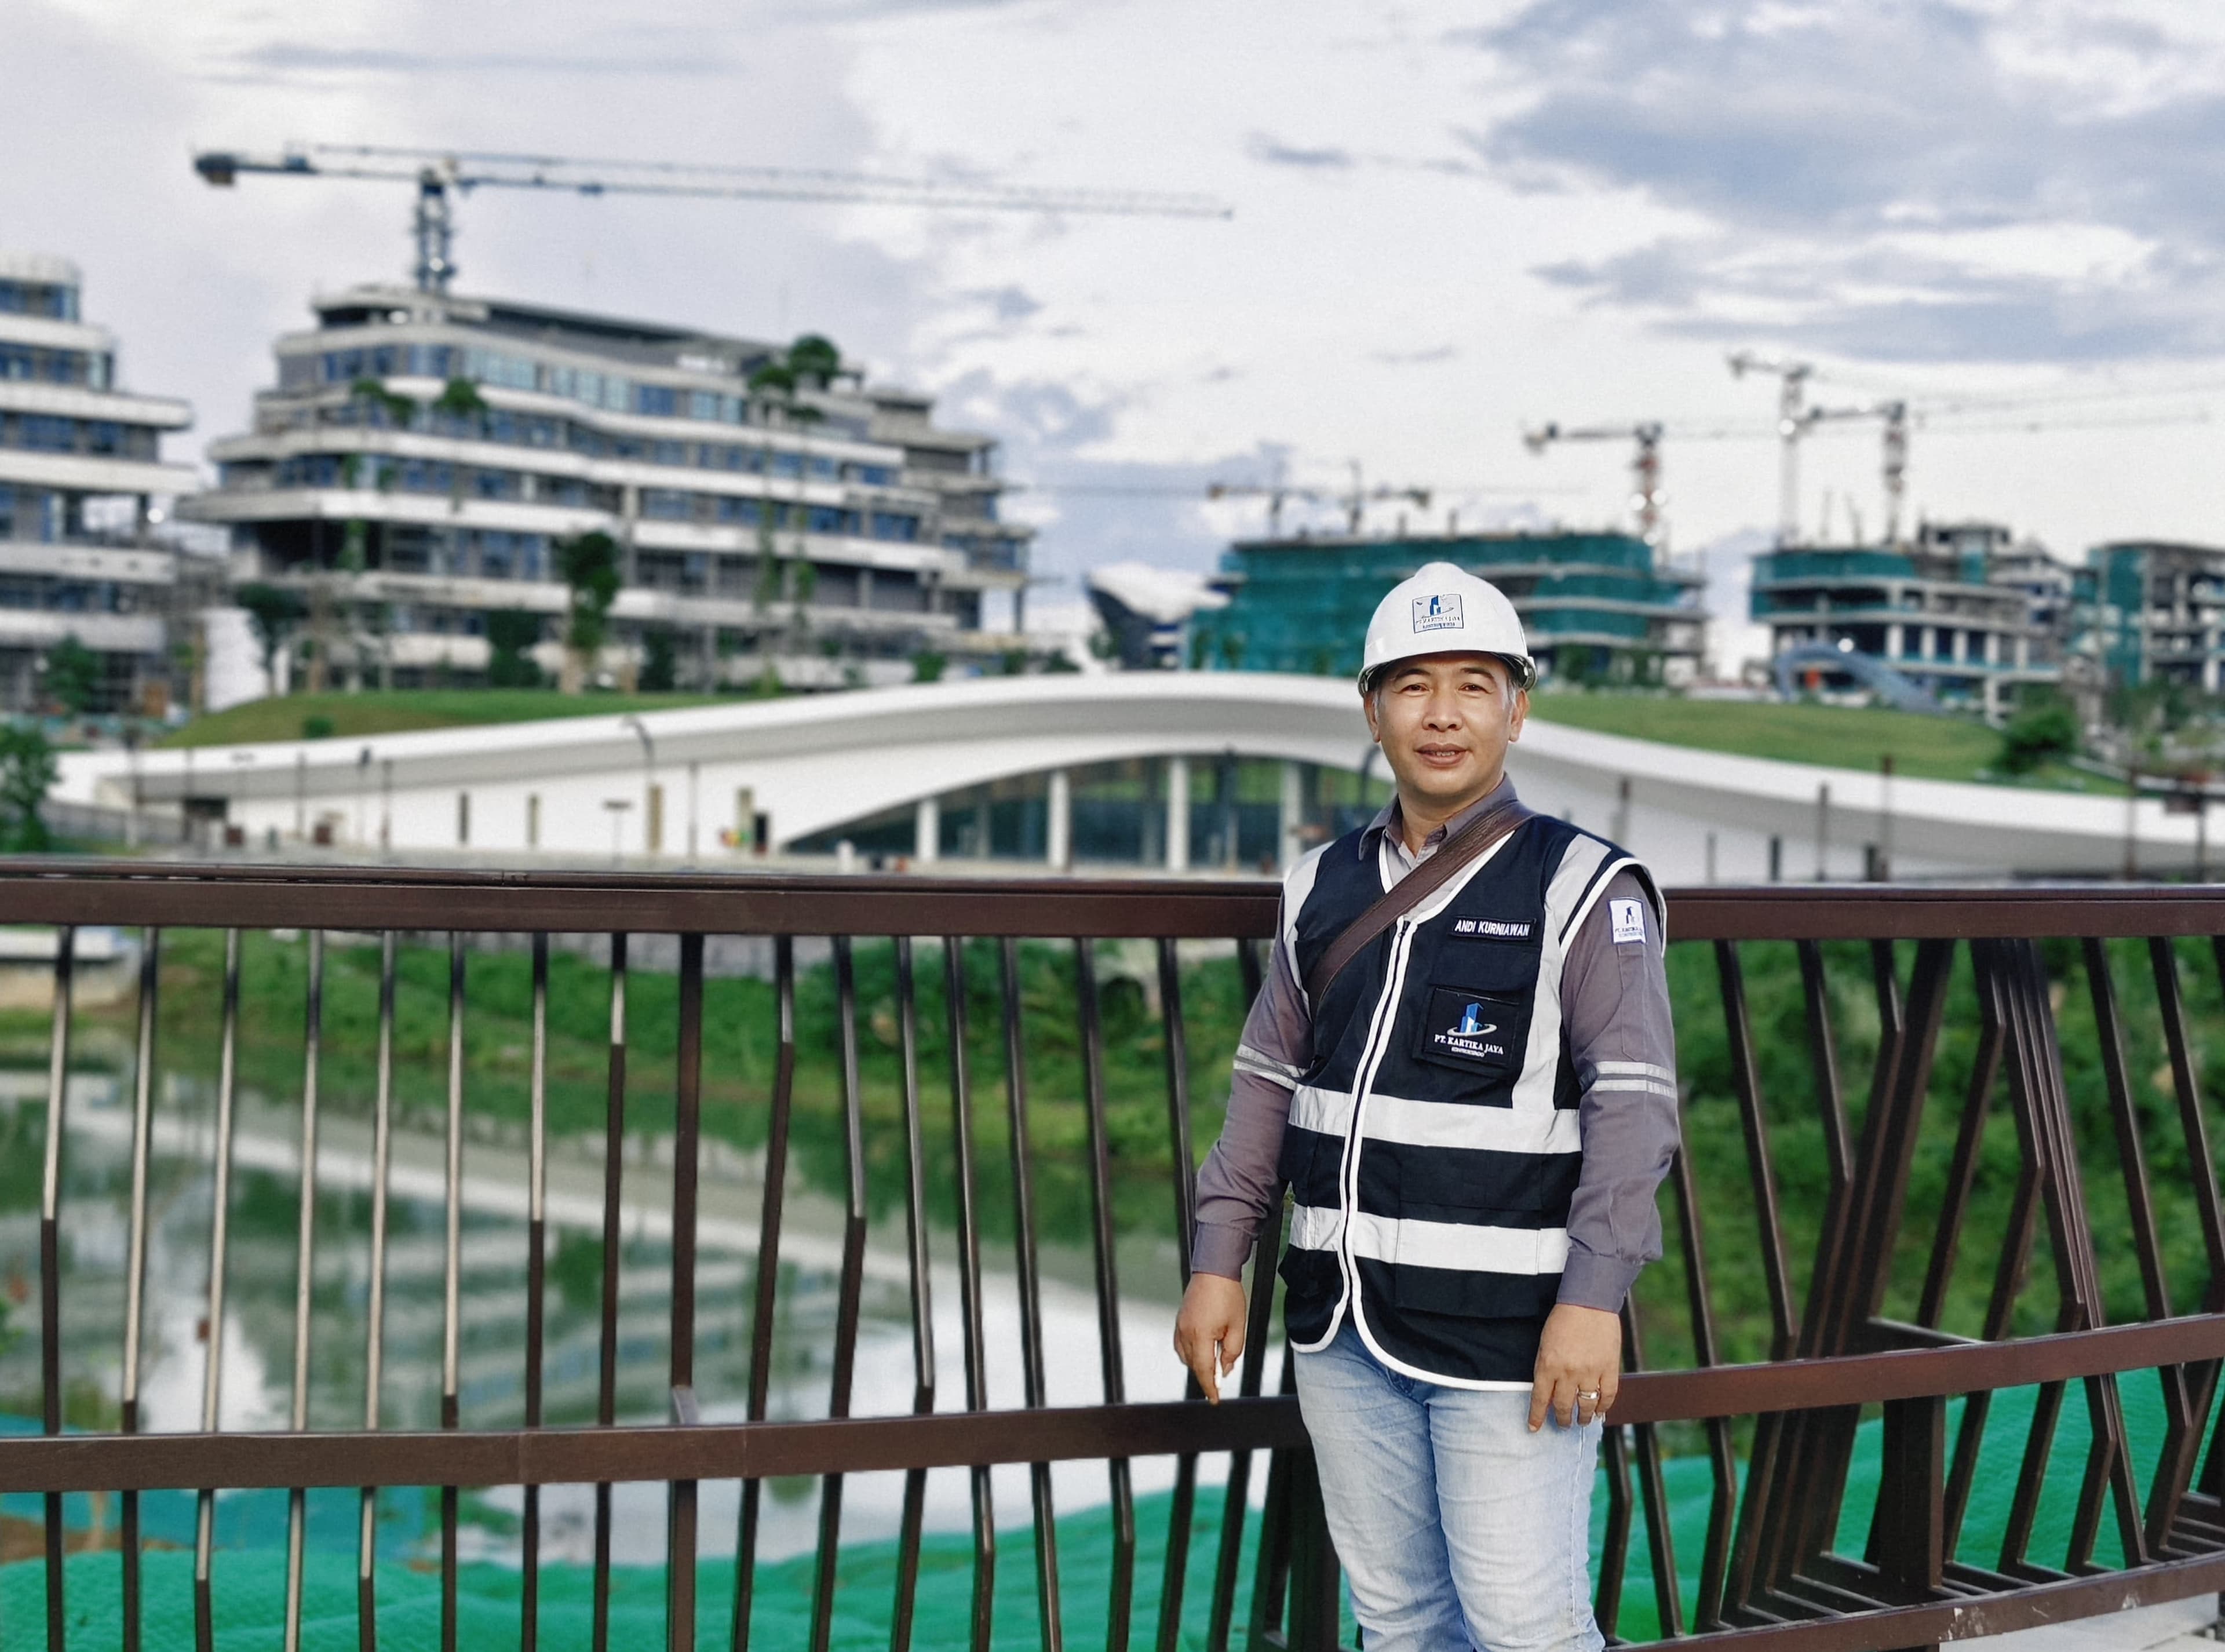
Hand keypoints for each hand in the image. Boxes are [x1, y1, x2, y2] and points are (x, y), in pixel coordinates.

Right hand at [1173, 1274, 1248, 1402]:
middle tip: (1220, 1379)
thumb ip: (1232, 1351)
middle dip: (1206, 1375)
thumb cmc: (1227, 1295)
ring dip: (1197, 1364)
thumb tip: (1224, 1369)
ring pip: (1185, 1357)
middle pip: (1194, 1365)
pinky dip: (1189, 1353)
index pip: (1204, 1370)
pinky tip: (1201, 1351)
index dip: (1209, 1388)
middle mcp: (1186, 1332)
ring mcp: (1180, 1326)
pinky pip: (1180, 1345)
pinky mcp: (1179, 1320)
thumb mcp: (1238, 1326)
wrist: (1214, 1270)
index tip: (1214, 1399)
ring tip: (1213, 1363)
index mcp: (1201, 1335)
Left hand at [1529, 1303, 1620, 1430]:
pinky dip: (1604, 1406)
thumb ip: (1545, 1369)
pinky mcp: (1609, 1368)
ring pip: (1587, 1405)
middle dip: (1562, 1420)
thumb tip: (1547, 1394)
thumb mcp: (1545, 1344)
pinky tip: (1601, 1411)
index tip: (1534, 1428)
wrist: (1588, 1302)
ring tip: (1583, 1421)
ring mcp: (1590, 1372)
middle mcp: (1568, 1372)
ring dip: (1584, 1417)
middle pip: (1564, 1406)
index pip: (1540, 1399)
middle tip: (1563, 1425)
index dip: (1536, 1417)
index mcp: (1548, 1365)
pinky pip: (1608, 1395)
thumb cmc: (1562, 1320)